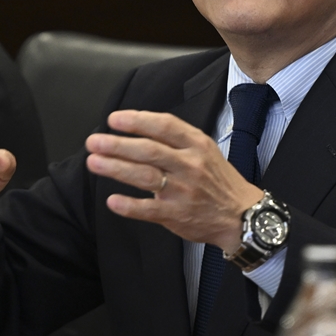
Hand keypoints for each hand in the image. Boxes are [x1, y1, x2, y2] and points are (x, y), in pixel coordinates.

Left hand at [85, 110, 264, 251]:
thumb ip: (176, 139)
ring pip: (145, 176)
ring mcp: (183, 191)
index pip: (164, 126)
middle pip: (149, 150)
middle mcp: (190, 165)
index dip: (137, 121)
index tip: (114, 120)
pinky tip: (112, 200)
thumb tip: (138, 128)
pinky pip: (149, 210)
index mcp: (197, 144)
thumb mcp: (206, 150)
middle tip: (94, 141)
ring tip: (94, 163)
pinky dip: (129, 206)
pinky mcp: (178, 214)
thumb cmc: (218, 180)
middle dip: (117, 144)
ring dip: (116, 168)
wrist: (241, 215)